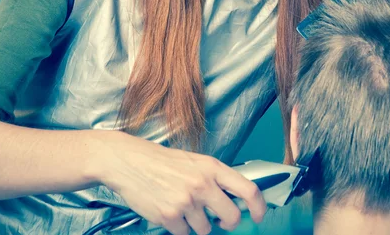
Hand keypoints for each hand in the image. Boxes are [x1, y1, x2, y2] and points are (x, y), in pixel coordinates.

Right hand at [94, 131, 266, 234]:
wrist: (131, 162)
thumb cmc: (164, 162)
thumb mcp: (196, 162)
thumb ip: (216, 179)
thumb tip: (235, 200)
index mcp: (213, 168)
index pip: (248, 190)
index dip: (259, 207)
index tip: (259, 216)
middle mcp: (203, 184)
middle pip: (232, 217)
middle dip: (228, 223)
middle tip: (219, 220)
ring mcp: (186, 201)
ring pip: (206, 229)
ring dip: (198, 225)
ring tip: (185, 208)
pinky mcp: (169, 216)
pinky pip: (185, 234)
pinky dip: (180, 228)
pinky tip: (171, 212)